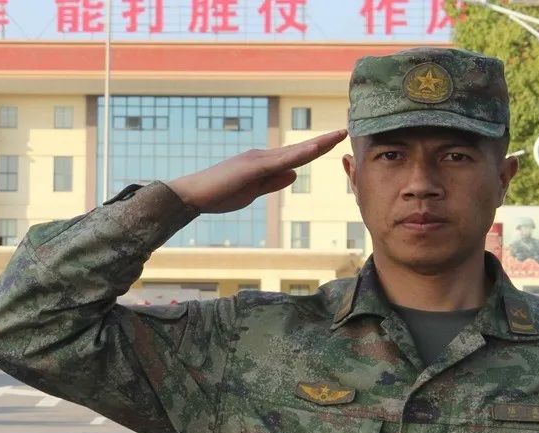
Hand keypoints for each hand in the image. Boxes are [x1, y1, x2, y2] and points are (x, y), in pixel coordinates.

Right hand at [167, 129, 347, 213]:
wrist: (193, 195)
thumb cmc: (219, 195)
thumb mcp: (254, 191)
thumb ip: (273, 182)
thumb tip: (295, 174)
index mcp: (265, 163)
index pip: (297, 155)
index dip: (318, 148)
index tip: (336, 140)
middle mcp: (264, 156)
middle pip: (300, 149)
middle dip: (324, 141)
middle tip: (345, 131)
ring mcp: (258, 159)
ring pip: (294, 151)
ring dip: (317, 144)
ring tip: (338, 135)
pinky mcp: (252, 167)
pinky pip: (280, 160)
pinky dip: (297, 155)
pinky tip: (312, 150)